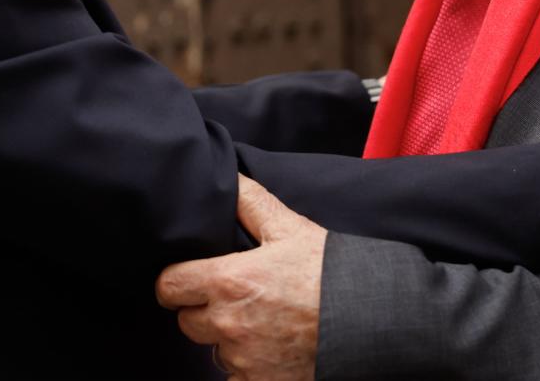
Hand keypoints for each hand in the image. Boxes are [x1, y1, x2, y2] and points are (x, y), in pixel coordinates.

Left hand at [156, 175, 324, 379]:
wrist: (370, 319)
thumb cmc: (330, 271)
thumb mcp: (290, 228)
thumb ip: (251, 202)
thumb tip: (228, 179)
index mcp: (228, 281)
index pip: (169, 286)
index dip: (175, 281)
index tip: (187, 280)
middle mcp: (229, 324)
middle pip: (187, 321)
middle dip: (203, 310)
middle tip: (235, 298)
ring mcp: (243, 360)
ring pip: (214, 350)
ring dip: (229, 339)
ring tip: (262, 322)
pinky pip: (235, 377)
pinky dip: (247, 367)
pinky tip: (271, 349)